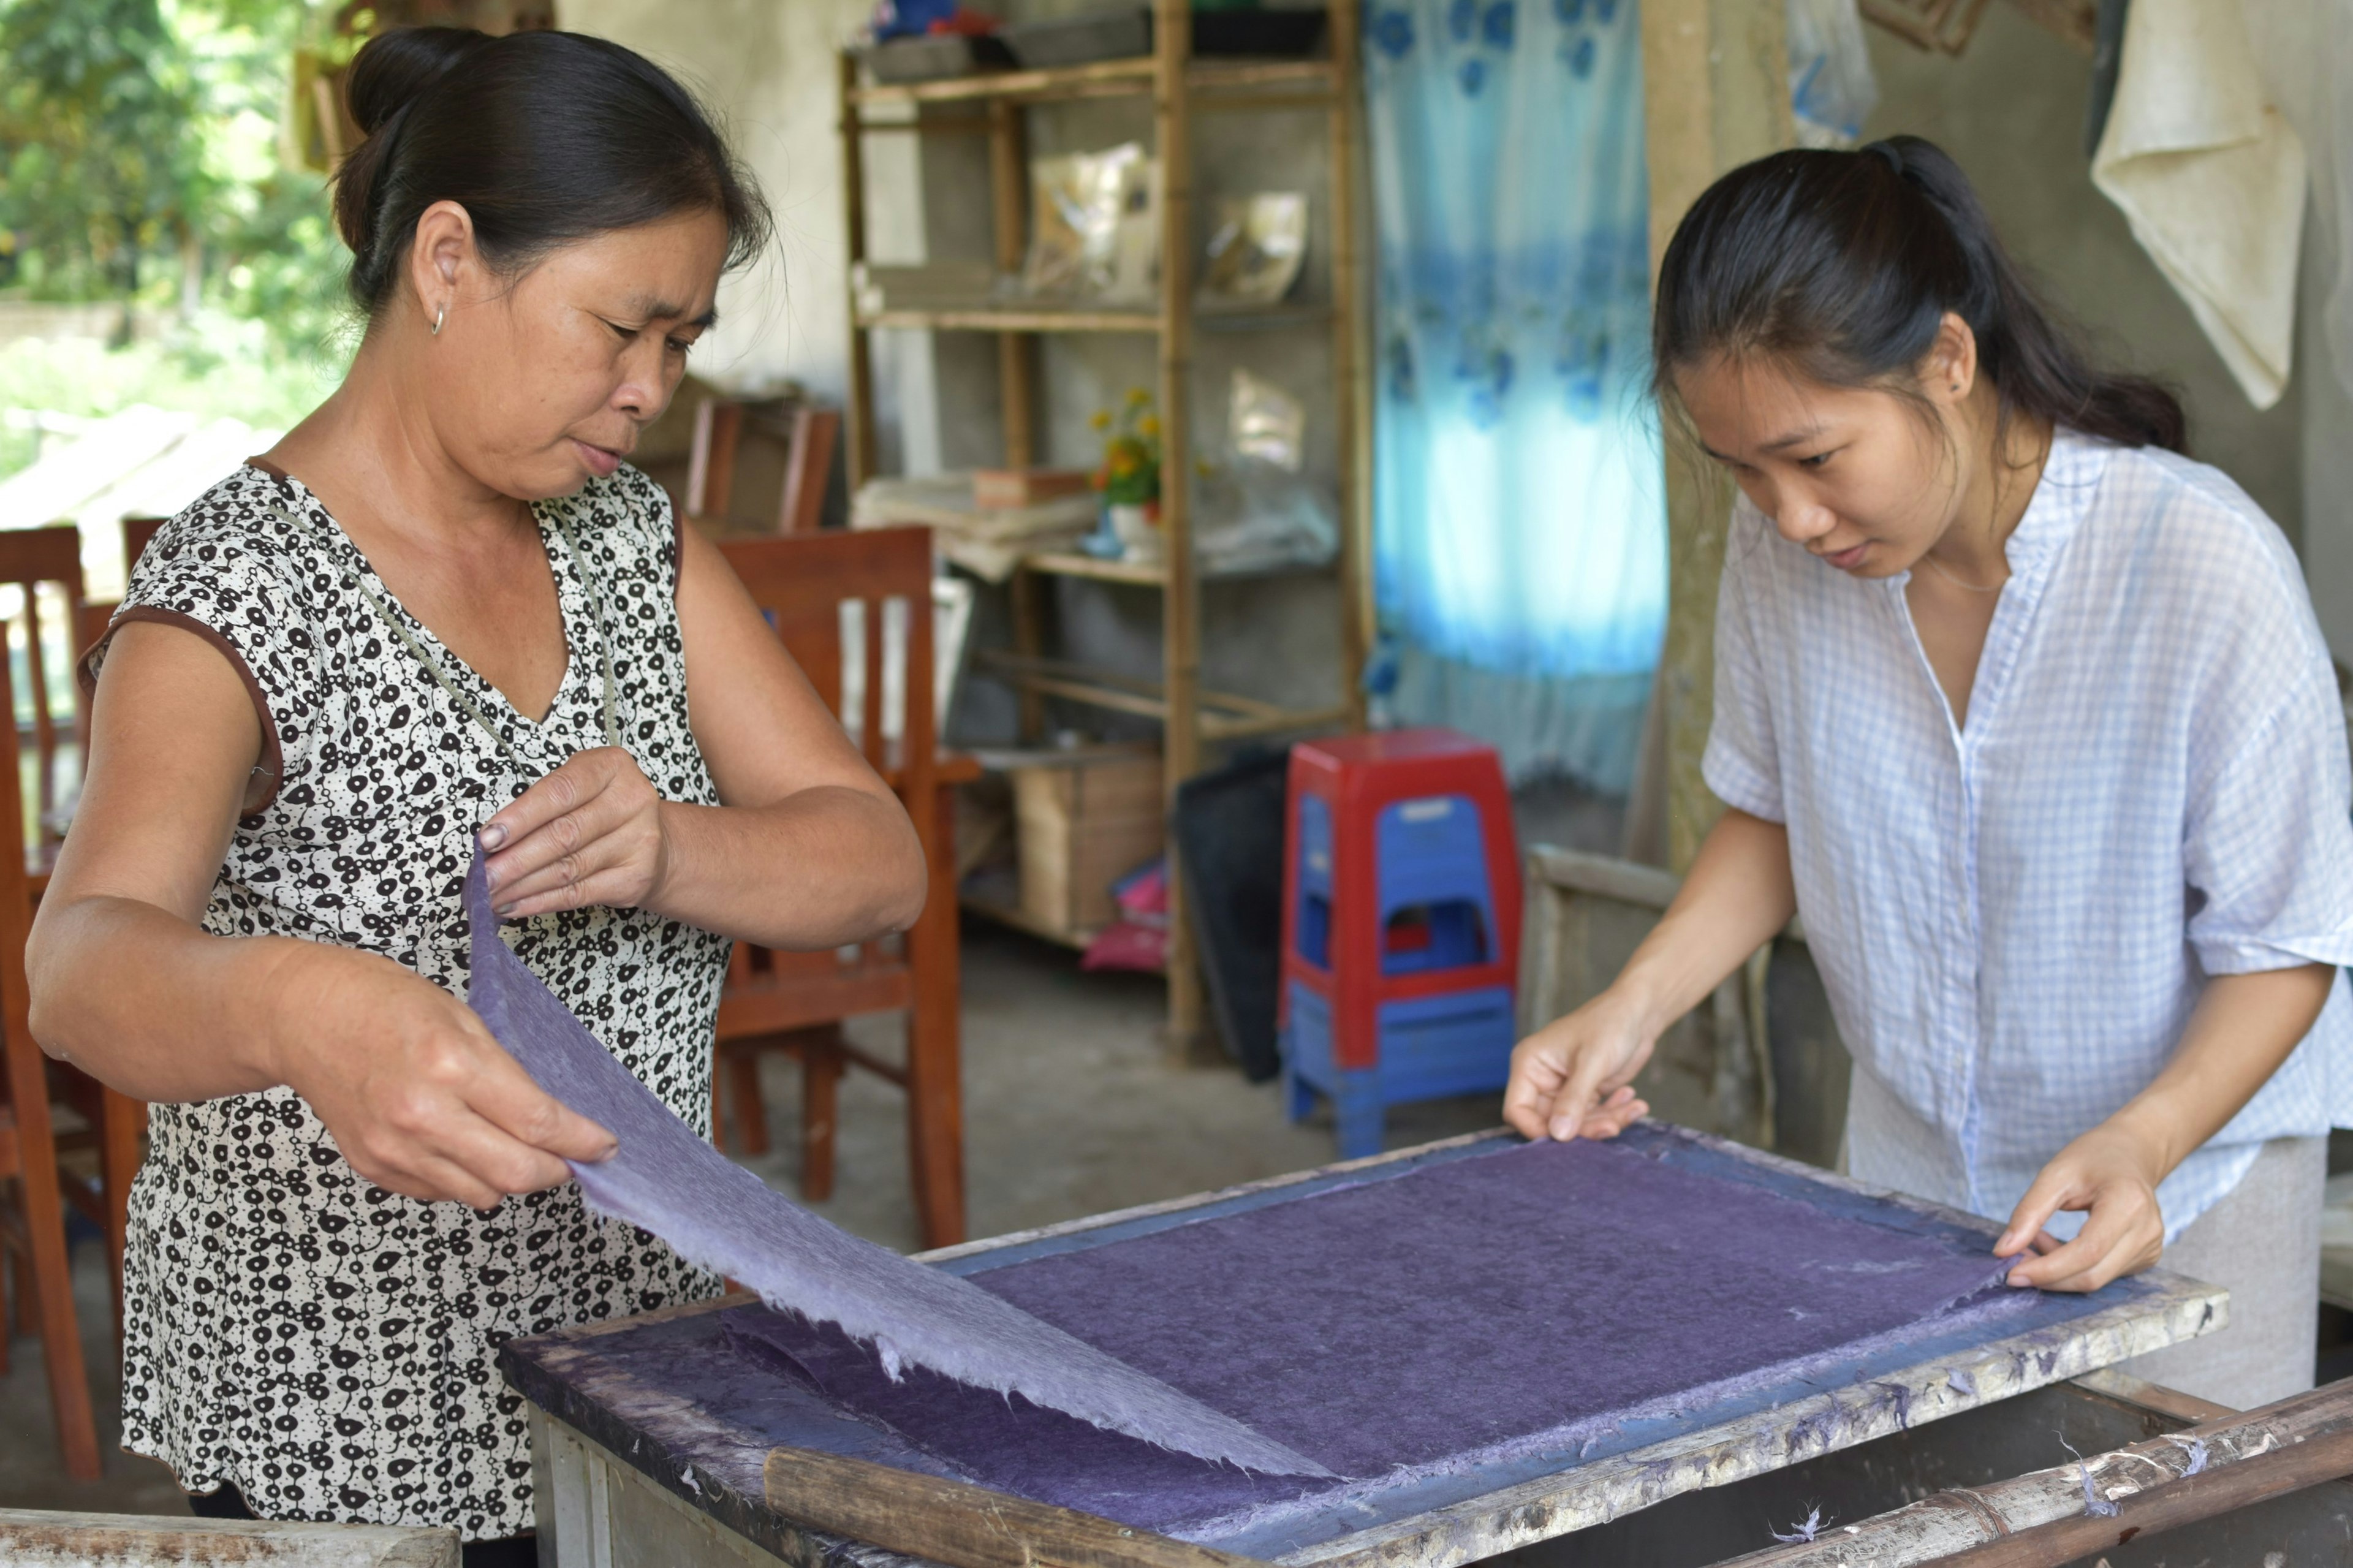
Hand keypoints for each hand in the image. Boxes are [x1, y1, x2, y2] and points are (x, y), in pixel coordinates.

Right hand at [268, 942, 615, 1207]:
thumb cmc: (385, 1004)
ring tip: (514, 1147)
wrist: (303, 1016)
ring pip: (481, 1194)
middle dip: (556, 1171)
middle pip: (515, 1173)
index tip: (604, 1145)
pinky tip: (465, 1146)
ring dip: (509, 1178)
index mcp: (452, 1065)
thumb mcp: (464, 1019)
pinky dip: (465, 1179)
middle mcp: (422, 1115)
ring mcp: (394, 1147)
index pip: (538, 1123)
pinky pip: (440, 1193)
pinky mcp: (373, 1166)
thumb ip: (507, 1074)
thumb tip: (551, 1121)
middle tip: (572, 1158)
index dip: (582, 1141)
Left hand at [481, 747, 669, 917]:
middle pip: (563, 834)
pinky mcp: (636, 877)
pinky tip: (515, 905)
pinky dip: (541, 902)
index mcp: (612, 767)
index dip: (520, 817)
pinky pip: (580, 893)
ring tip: (490, 895)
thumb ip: (542, 805)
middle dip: (515, 859)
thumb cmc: (602, 808)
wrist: (655, 842)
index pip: (560, 792)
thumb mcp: (579, 788)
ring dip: (522, 885)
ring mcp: (639, 840)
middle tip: (482, 877)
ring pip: (568, 868)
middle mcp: (632, 800)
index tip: (487, 840)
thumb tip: (492, 843)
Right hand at [1501, 990, 1653, 1141]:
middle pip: (1550, 1122)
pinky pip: (1594, 1117)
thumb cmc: (1609, 1025)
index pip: (1517, 1110)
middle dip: (1584, 1128)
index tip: (1565, 1139)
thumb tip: (1558, 1135)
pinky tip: (1632, 1100)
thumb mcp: (1591, 1062)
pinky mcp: (1585, 1094)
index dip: (1537, 1129)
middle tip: (1613, 1125)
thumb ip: (1574, 1100)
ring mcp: (1564, 1088)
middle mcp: (1542, 1079)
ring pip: (1576, 1124)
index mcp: (1529, 1064)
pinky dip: (1614, 1114)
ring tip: (1633, 1108)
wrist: (1638, 1014)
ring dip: (1605, 1121)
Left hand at [1994, 1121, 2167, 1292]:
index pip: (2087, 1252)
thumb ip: (2029, 1212)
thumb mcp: (2055, 1174)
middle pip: (2092, 1276)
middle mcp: (2147, 1231)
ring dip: (2058, 1271)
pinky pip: (2103, 1275)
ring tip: (2038, 1239)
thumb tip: (2003, 1252)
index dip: (2048, 1270)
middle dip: (2048, 1276)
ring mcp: (2151, 1248)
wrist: (2132, 1153)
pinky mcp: (2146, 1258)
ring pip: (2096, 1280)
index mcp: (2128, 1204)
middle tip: (2015, 1260)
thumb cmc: (2093, 1158)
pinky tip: (2059, 1245)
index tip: (2011, 1274)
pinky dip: (2073, 1268)